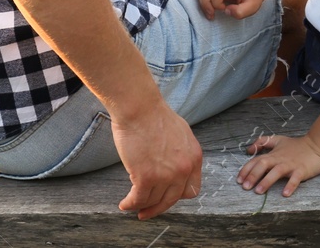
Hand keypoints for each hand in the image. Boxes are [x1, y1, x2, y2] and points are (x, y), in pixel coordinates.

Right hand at [113, 100, 201, 219]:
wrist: (139, 107)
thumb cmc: (153, 115)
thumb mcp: (180, 133)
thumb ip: (180, 153)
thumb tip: (172, 166)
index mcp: (194, 157)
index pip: (191, 189)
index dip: (176, 195)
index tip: (165, 197)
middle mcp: (183, 169)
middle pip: (172, 199)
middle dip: (158, 208)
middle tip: (147, 211)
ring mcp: (166, 175)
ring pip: (153, 200)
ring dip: (141, 205)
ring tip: (131, 204)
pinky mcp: (146, 177)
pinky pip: (139, 199)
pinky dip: (131, 204)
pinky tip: (124, 204)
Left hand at [238, 134, 319, 196]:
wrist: (316, 145)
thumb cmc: (296, 145)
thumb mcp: (277, 140)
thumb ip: (262, 142)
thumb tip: (249, 149)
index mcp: (273, 154)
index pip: (256, 161)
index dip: (246, 170)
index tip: (239, 180)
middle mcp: (279, 159)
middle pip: (263, 165)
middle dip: (253, 175)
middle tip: (245, 187)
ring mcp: (291, 165)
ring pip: (277, 172)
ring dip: (267, 181)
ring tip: (258, 191)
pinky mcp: (302, 170)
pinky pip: (295, 178)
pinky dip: (290, 185)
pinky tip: (285, 194)